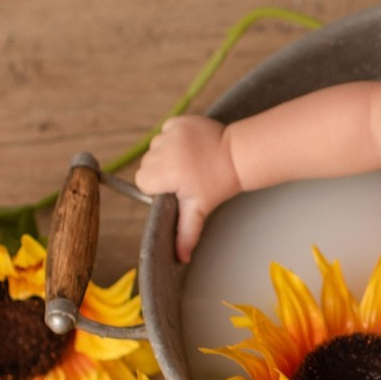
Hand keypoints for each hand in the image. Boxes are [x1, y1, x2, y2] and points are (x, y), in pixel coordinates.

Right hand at [134, 116, 240, 260]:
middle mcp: (164, 150)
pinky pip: (165, 131)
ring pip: (155, 147)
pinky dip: (173, 138)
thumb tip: (180, 258)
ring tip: (188, 161)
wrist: (238, 155)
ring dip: (166, 154)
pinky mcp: (179, 120)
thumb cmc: (218, 184)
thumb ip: (186, 232)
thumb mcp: (199, 208)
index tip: (175, 188)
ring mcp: (172, 133)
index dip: (157, 187)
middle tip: (185, 176)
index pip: (142, 181)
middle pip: (147, 164)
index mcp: (165, 172)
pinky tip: (190, 147)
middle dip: (161, 171)